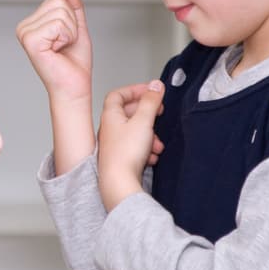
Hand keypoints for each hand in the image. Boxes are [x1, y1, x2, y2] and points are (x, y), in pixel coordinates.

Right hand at [15, 0, 92, 105]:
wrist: (74, 87)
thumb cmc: (74, 63)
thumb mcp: (77, 28)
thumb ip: (73, 7)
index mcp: (32, 23)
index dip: (71, 17)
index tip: (66, 38)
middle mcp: (24, 27)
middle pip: (59, 1)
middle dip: (71, 23)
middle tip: (65, 44)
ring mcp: (25, 34)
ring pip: (61, 12)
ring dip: (70, 32)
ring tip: (62, 48)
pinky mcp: (30, 41)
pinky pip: (58, 24)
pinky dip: (66, 37)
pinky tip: (58, 51)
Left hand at [97, 80, 164, 210]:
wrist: (119, 184)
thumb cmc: (125, 154)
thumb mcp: (143, 121)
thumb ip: (151, 102)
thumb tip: (156, 85)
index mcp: (110, 116)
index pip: (118, 95)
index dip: (134, 90)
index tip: (150, 91)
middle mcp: (109, 129)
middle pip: (129, 113)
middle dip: (148, 114)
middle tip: (159, 113)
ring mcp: (114, 145)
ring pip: (135, 132)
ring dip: (150, 135)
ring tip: (158, 144)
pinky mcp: (120, 159)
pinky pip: (135, 148)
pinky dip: (146, 149)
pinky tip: (153, 157)